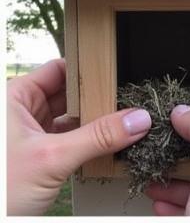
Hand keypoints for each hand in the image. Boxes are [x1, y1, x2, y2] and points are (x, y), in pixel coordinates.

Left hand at [7, 59, 151, 214]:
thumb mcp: (52, 159)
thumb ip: (99, 137)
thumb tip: (138, 119)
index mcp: (13, 98)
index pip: (60, 68)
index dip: (89, 69)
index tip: (120, 72)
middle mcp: (19, 112)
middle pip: (69, 93)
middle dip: (97, 99)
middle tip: (128, 100)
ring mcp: (27, 136)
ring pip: (70, 118)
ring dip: (94, 123)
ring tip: (123, 122)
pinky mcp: (35, 158)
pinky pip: (68, 140)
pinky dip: (87, 142)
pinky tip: (108, 144)